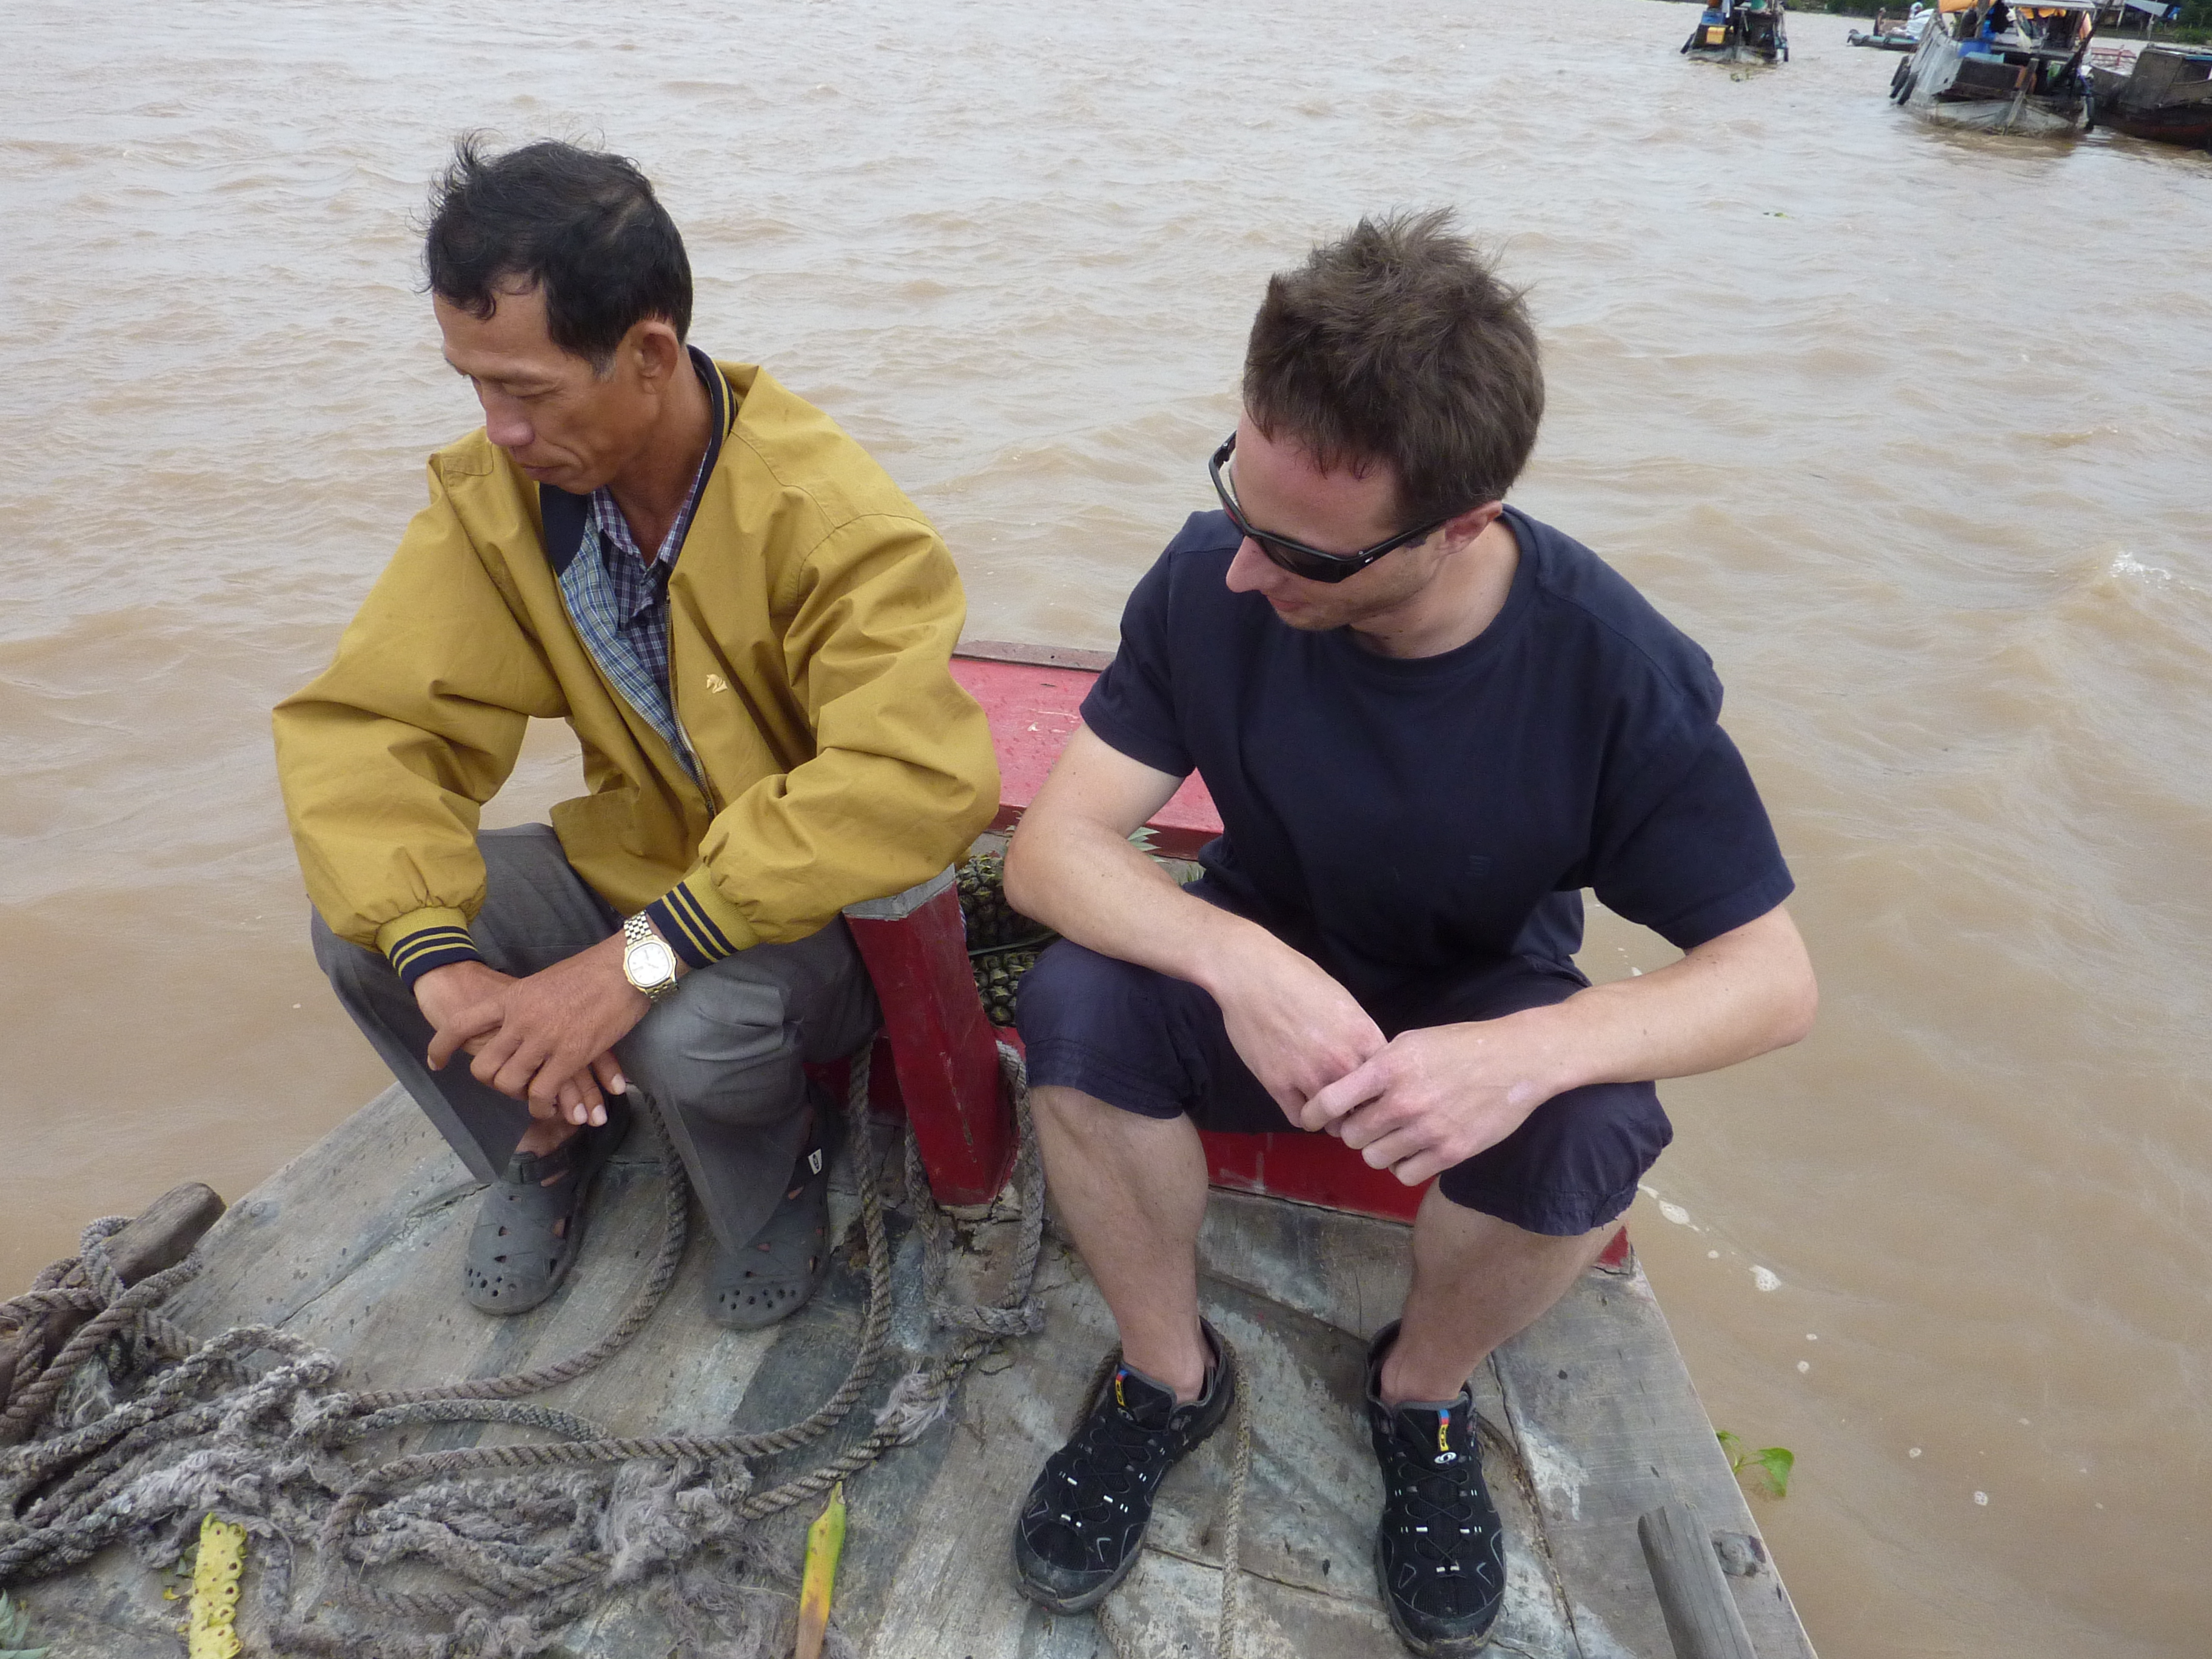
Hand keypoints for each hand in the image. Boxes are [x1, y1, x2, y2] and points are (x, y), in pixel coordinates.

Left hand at [416, 945, 635, 1124]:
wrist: (626, 967)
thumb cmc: (593, 970)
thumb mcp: (546, 981)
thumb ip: (528, 1004)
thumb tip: (522, 1021)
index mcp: (512, 998)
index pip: (461, 1024)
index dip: (441, 1047)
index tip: (436, 1064)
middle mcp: (520, 1020)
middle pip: (484, 1066)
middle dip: (492, 1083)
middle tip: (510, 1085)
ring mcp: (544, 1039)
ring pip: (511, 1083)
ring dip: (521, 1097)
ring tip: (535, 1099)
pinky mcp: (570, 1055)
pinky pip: (543, 1092)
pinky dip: (544, 1106)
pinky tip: (553, 1108)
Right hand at [1203, 939, 1386, 1118]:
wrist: (1250, 974)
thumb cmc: (1298, 978)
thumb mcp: (1344, 1002)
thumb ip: (1360, 1036)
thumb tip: (1368, 1062)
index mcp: (1364, 1038)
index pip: (1387, 1084)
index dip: (1378, 1091)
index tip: (1369, 1093)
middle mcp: (1343, 1062)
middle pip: (1364, 1109)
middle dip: (1356, 1111)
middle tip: (1347, 1108)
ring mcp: (1310, 1076)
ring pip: (1331, 1121)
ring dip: (1329, 1117)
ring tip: (1323, 1108)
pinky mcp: (1278, 1084)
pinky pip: (1299, 1118)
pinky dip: (1302, 1114)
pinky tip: (1299, 1101)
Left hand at [1298, 1016, 1561, 1187]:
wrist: (1517, 1061)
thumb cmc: (1461, 1046)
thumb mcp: (1412, 1042)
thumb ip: (1377, 1066)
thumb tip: (1345, 1089)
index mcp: (1388, 1068)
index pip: (1330, 1101)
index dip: (1313, 1114)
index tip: (1311, 1119)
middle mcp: (1403, 1101)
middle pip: (1351, 1136)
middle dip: (1355, 1130)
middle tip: (1369, 1122)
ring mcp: (1427, 1130)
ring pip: (1374, 1159)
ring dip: (1379, 1150)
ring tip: (1393, 1135)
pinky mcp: (1449, 1153)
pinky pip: (1404, 1174)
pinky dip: (1404, 1166)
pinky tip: (1414, 1149)